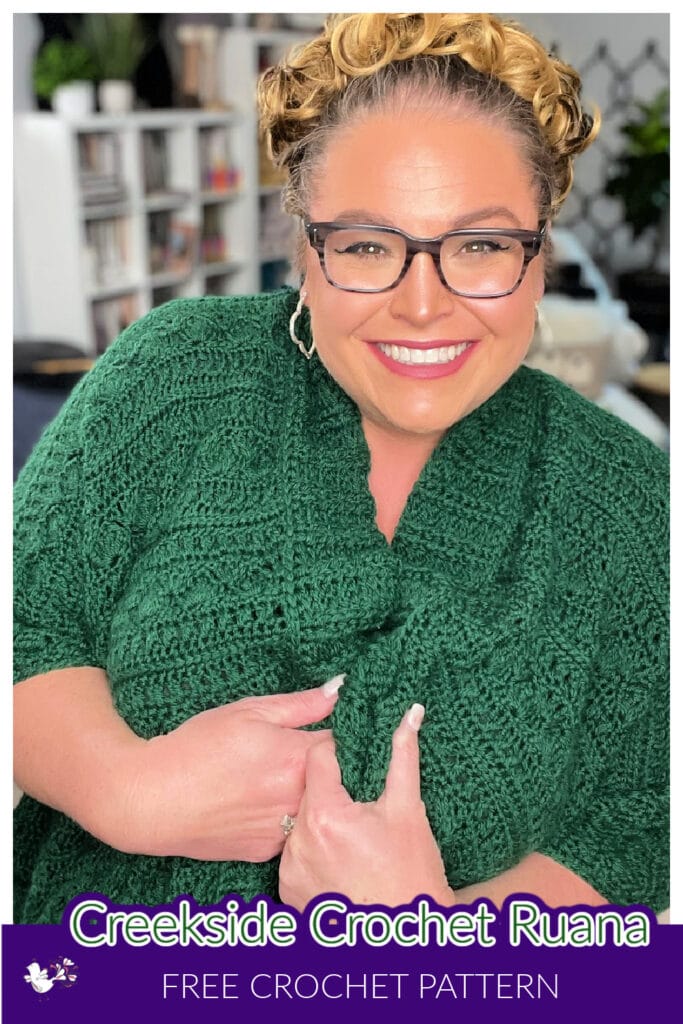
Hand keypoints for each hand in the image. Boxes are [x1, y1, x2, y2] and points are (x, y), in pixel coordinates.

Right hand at [107, 677, 344, 860]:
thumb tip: (339, 690)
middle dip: (332, 767)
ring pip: (315, 809)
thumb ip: (300, 704)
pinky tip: (263, 804)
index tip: (339, 728)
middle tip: (307, 753)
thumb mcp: (248, 712)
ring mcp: (283, 831)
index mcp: (298, 758)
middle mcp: (298, 799)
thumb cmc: (196, 748)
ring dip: (311, 796)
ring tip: (280, 779)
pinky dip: (287, 819)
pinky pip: (291, 832)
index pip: (346, 744)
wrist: (151, 799)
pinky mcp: (266, 852)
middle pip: (337, 781)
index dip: (344, 734)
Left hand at [278, 704, 454, 908]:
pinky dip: (315, 854)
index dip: (339, 755)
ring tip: (355, 840)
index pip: (318, 758)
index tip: (356, 764)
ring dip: (323, 824)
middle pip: (309, 793)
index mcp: (324, 814)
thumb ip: (403, 757)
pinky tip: (341, 863)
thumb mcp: (408, 811)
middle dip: (334, 793)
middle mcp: (297, 841)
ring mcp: (289, 870)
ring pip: (301, 825)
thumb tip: (411, 714)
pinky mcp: (288, 894)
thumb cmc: (411, 876)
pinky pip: (296, 857)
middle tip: (362, 806)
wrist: (406, 941)